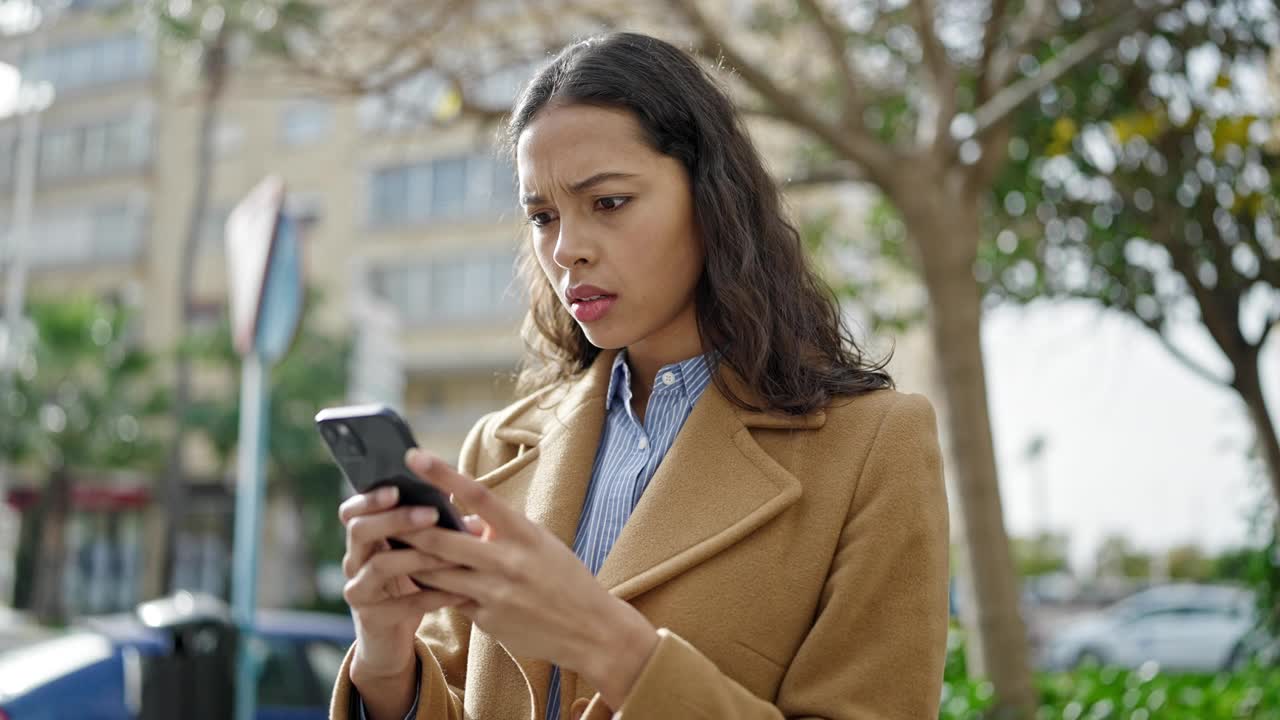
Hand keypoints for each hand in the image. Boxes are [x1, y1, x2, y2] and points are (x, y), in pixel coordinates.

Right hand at [338, 485, 478, 681]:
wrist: (394, 640)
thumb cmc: (411, 586)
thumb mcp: (419, 554)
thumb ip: (436, 529)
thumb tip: (469, 508)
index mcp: (364, 540)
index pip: (351, 511)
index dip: (369, 499)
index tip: (397, 488)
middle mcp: (353, 562)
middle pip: (359, 531)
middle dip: (396, 519)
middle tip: (431, 513)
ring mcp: (358, 591)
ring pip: (379, 566)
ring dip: (418, 556)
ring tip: (450, 553)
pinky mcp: (371, 619)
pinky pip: (401, 605)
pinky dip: (433, 597)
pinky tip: (460, 592)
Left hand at [400, 448, 659, 708]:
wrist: (591, 630)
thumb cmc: (566, 579)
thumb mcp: (540, 544)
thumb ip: (502, 531)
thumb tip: (464, 517)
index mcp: (523, 533)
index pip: (476, 495)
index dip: (443, 473)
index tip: (415, 457)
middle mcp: (506, 561)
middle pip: (443, 538)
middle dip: (408, 526)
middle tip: (382, 512)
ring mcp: (494, 593)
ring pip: (436, 572)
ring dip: (412, 560)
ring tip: (390, 548)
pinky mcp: (486, 620)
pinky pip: (450, 600)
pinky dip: (434, 590)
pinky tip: (419, 585)